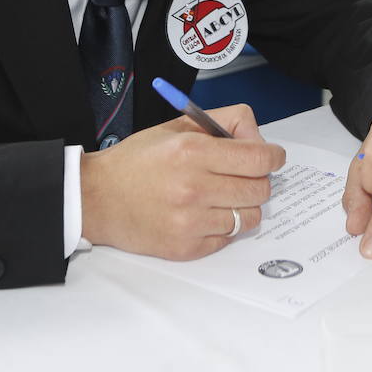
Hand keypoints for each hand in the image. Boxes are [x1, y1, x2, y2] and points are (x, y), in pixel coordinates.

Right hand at [79, 104, 285, 259]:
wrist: (97, 198)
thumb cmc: (137, 160)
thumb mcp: (177, 126)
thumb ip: (223, 123)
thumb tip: (259, 138)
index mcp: (192, 151)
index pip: (259, 158)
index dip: (274, 157)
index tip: (273, 157)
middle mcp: (193, 187)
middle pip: (260, 189)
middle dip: (258, 180)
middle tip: (243, 176)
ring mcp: (190, 222)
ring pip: (249, 217)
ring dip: (243, 205)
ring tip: (222, 196)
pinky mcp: (186, 248)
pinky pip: (228, 238)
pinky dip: (223, 227)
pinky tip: (204, 214)